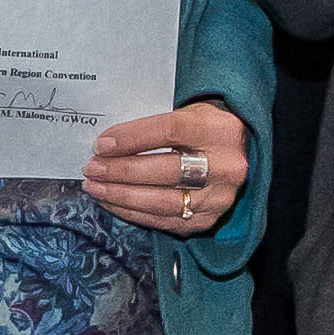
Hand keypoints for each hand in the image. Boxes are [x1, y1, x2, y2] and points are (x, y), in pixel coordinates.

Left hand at [82, 100, 248, 237]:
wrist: (241, 152)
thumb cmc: (205, 128)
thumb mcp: (189, 113)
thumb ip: (154, 126)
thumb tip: (107, 144)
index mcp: (219, 130)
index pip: (169, 131)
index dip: (132, 138)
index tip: (102, 144)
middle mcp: (225, 166)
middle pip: (165, 170)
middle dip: (121, 171)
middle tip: (91, 169)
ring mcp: (220, 197)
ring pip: (163, 201)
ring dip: (122, 196)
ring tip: (95, 188)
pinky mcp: (210, 219)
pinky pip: (166, 221)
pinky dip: (134, 213)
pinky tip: (113, 203)